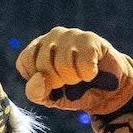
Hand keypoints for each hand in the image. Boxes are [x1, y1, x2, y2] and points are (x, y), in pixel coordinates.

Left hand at [15, 27, 132, 114]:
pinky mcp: (91, 39)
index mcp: (36, 48)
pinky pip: (83, 63)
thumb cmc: (73, 92)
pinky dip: (88, 74)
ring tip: (80, 76)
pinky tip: (93, 71)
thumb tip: (39, 78)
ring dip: (74, 79)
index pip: (25, 62)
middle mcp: (51, 36)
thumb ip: (35, 92)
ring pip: (63, 63)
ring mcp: (71, 35)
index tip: (52, 82)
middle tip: (69, 81)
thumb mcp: (49, 98)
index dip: (39, 79)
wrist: (107, 92)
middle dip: (58, 81)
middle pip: (44, 65)